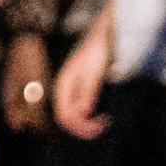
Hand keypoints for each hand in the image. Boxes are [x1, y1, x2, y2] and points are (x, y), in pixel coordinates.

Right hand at [53, 23, 112, 140]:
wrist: (101, 38)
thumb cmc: (97, 53)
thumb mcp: (94, 72)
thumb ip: (87, 92)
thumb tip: (82, 113)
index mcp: (63, 85)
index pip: (64, 114)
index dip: (79, 126)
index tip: (99, 125)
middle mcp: (63, 90)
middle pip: (66, 118)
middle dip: (83, 127)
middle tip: (103, 126)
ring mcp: (70, 90)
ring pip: (73, 115)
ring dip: (86, 123)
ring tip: (103, 121)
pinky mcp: (78, 90)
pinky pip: (79, 109)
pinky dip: (88, 116)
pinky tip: (100, 114)